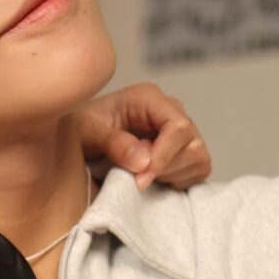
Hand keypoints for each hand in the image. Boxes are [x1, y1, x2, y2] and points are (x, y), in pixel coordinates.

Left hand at [77, 83, 212, 190]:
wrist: (79, 139)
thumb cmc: (81, 129)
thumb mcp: (88, 133)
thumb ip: (113, 143)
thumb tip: (143, 161)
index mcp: (149, 98)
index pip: (178, 127)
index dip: (163, 156)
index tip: (141, 179)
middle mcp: (170, 111)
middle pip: (192, 145)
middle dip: (164, 168)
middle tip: (134, 177)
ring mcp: (180, 131)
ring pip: (198, 158)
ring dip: (170, 174)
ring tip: (140, 174)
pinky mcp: (184, 150)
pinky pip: (198, 169)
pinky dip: (178, 180)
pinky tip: (152, 178)